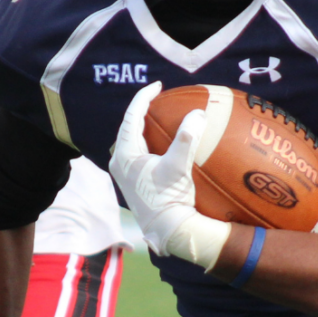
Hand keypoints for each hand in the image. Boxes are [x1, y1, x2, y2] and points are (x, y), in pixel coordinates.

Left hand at [108, 83, 229, 269]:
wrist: (168, 230)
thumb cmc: (170, 199)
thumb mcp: (178, 166)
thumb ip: (187, 138)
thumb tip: (197, 114)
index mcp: (125, 155)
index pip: (131, 117)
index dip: (143, 98)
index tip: (157, 86)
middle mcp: (120, 163)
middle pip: (129, 127)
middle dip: (142, 110)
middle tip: (158, 97)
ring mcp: (125, 173)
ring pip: (133, 140)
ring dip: (145, 126)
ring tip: (159, 115)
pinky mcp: (134, 181)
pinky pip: (139, 152)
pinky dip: (149, 141)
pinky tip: (162, 141)